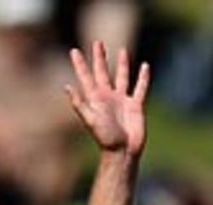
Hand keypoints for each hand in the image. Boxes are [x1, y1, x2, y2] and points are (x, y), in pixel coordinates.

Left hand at [65, 42, 149, 157]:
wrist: (122, 152)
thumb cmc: (105, 138)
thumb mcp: (90, 120)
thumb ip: (80, 103)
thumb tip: (67, 86)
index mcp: (96, 99)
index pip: (86, 77)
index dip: (80, 65)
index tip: (74, 51)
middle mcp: (108, 97)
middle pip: (103, 72)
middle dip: (100, 58)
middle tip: (97, 43)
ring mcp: (122, 101)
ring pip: (122, 77)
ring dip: (122, 64)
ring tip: (122, 50)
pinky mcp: (136, 106)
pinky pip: (140, 88)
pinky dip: (143, 78)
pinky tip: (145, 67)